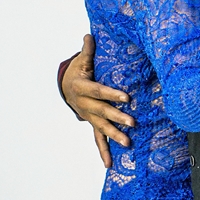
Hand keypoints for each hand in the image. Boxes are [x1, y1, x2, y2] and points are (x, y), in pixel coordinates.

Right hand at [62, 34, 133, 167]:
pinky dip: (103, 152)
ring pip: (101, 128)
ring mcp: (88, 117)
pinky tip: (109, 164)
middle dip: (117, 118)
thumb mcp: (81, 61)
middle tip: (132, 122)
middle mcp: (84, 105)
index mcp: (82, 88)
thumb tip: (89, 35)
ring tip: (128, 143)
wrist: (66, 88)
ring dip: (114, 137)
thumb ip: (87, 51)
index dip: (112, 94)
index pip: (99, 91)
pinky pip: (97, 140)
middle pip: (102, 112)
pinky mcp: (92, 125)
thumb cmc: (78, 72)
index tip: (126, 98)